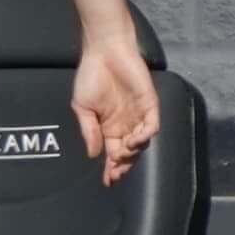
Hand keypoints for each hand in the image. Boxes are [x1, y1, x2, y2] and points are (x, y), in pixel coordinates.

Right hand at [72, 37, 157, 186]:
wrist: (104, 53)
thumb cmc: (91, 76)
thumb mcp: (82, 107)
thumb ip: (89, 131)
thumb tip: (94, 154)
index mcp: (109, 126)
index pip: (112, 153)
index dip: (111, 168)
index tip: (107, 182)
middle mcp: (126, 124)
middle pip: (129, 153)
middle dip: (123, 166)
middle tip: (116, 174)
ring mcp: (139, 115)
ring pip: (141, 143)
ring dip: (133, 152)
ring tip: (122, 153)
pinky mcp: (150, 104)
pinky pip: (152, 125)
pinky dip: (145, 135)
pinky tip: (134, 139)